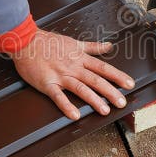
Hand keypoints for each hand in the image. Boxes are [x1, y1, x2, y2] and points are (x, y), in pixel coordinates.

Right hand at [11, 29, 134, 119]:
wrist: (26, 41)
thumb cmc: (48, 42)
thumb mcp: (74, 42)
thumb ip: (92, 46)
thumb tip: (108, 46)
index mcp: (80, 58)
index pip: (103, 67)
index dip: (117, 76)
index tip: (129, 84)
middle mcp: (73, 67)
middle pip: (95, 80)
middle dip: (110, 91)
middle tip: (121, 102)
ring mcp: (60, 75)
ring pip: (80, 88)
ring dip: (93, 99)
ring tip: (104, 110)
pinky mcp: (47, 83)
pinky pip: (58, 96)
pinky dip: (66, 105)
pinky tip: (74, 115)